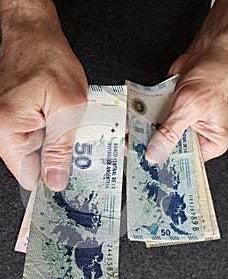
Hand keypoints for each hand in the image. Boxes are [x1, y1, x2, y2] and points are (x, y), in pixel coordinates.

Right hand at [0, 3, 87, 190]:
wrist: (34, 33)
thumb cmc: (47, 58)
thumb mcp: (67, 108)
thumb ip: (60, 149)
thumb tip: (55, 181)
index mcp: (6, 130)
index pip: (28, 176)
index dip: (52, 177)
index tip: (72, 175)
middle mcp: (0, 130)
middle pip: (33, 165)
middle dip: (58, 157)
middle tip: (77, 141)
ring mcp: (7, 124)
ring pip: (38, 152)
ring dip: (58, 143)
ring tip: (69, 123)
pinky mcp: (16, 118)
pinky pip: (37, 137)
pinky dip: (54, 132)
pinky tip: (63, 118)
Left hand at [146, 1, 227, 162]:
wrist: (208, 52)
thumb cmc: (212, 76)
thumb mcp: (190, 108)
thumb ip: (170, 132)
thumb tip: (155, 153)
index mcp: (210, 142)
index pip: (184, 161)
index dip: (164, 164)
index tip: (144, 166)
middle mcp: (196, 136)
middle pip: (169, 149)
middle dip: (150, 148)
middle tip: (131, 151)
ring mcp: (181, 124)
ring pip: (159, 135)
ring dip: (143, 134)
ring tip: (127, 137)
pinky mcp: (171, 113)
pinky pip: (155, 120)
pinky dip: (144, 120)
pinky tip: (132, 124)